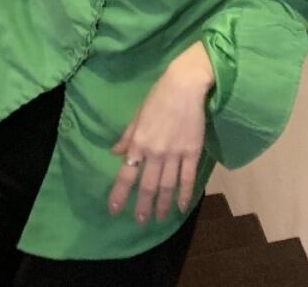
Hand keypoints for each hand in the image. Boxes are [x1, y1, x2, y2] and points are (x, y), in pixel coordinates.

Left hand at [108, 42, 214, 223]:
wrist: (185, 86)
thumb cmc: (158, 96)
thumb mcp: (137, 115)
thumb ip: (127, 136)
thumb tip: (115, 152)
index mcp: (139, 142)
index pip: (126, 174)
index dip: (119, 194)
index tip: (114, 210)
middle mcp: (155, 152)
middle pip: (147, 185)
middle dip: (142, 205)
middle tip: (140, 221)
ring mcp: (175, 154)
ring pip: (167, 186)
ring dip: (162, 204)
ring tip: (158, 218)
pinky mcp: (192, 152)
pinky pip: (188, 178)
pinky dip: (185, 194)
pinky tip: (182, 206)